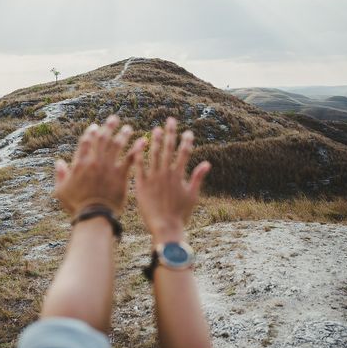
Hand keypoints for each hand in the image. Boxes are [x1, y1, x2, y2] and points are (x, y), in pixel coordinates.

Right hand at [54, 115, 145, 215]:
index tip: (95, 127)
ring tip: (128, 128)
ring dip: (123, 134)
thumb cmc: (76, 205)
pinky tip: (143, 141)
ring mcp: (108, 167)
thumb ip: (60, 175)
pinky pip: (130, 158)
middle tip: (114, 119)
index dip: (90, 132)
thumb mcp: (61, 191)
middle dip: (108, 127)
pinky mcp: (120, 175)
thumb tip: (58, 162)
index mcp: (79, 163)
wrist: (94, 216)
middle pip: (102, 139)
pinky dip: (137, 149)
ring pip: (116, 145)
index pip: (85, 142)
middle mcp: (94, 161)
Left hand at [133, 117, 210, 243]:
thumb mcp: (192, 196)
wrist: (165, 227)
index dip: (187, 142)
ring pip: (154, 154)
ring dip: (155, 140)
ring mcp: (153, 178)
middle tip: (170, 120)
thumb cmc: (180, 214)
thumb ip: (198, 178)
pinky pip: (139, 166)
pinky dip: (139, 155)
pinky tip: (139, 144)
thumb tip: (208, 163)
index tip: (188, 132)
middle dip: (171, 133)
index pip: (184, 153)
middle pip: (169, 149)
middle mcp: (166, 173)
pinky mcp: (141, 184)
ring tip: (156, 129)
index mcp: (179, 175)